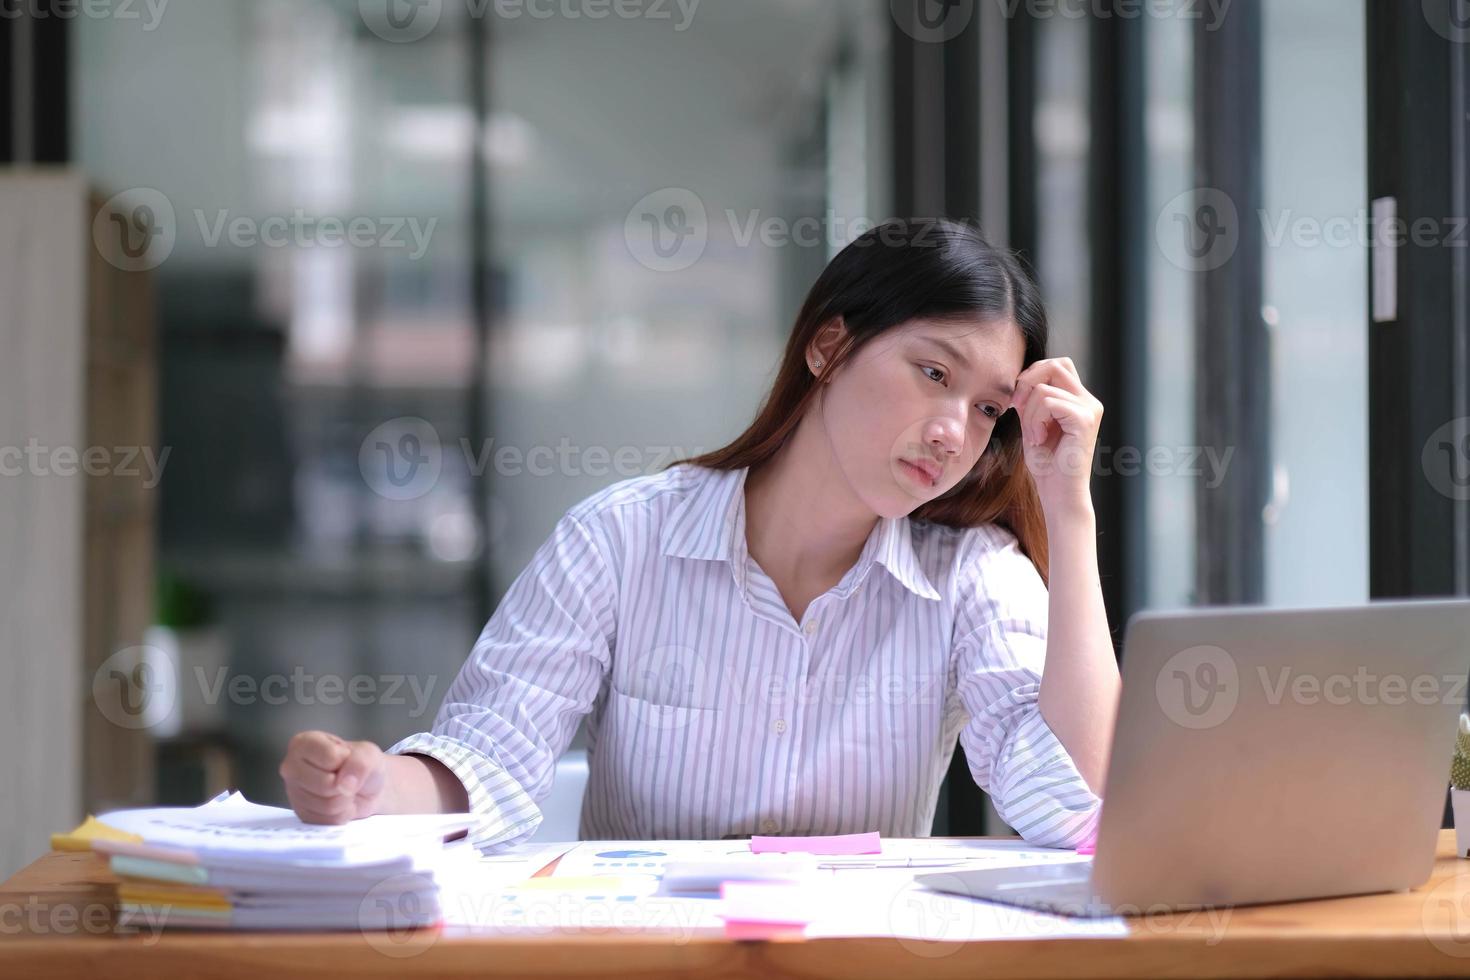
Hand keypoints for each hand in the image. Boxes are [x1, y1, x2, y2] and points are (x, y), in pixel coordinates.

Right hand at [279, 731, 388, 823]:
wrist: (366, 787)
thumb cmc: (362, 764)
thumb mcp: (368, 754)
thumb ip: (360, 763)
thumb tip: (345, 785)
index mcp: (303, 743)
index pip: (330, 758)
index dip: (347, 761)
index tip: (347, 758)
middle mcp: (291, 767)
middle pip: (326, 785)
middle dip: (345, 785)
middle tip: (347, 779)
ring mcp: (293, 792)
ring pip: (327, 805)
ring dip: (345, 801)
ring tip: (344, 791)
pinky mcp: (300, 814)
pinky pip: (327, 822)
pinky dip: (341, 815)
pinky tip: (340, 804)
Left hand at [1011, 356, 1103, 514]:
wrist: (1058, 492)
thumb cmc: (1046, 463)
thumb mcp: (1033, 423)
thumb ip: (1031, 399)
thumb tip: (1021, 378)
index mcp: (1079, 400)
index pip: (1056, 365)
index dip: (1031, 375)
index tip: (1017, 402)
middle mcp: (1089, 400)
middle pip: (1055, 365)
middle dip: (1027, 382)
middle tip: (1017, 407)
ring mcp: (1090, 408)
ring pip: (1045, 387)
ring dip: (1029, 412)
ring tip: (1034, 435)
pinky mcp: (1085, 419)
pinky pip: (1048, 402)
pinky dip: (1035, 421)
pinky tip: (1039, 440)